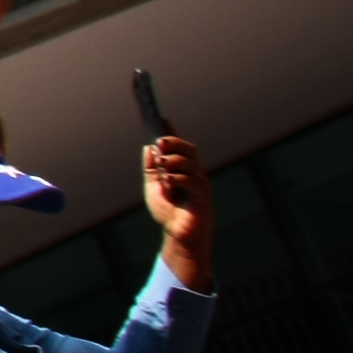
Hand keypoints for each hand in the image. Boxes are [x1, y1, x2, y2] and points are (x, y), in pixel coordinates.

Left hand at [142, 135, 212, 289]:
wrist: (179, 236)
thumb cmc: (169, 212)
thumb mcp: (154, 187)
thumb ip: (151, 169)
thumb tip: (149, 148)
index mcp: (182, 170)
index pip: (178, 146)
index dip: (171, 131)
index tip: (160, 117)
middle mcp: (193, 174)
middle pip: (189, 149)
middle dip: (175, 142)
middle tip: (161, 142)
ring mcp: (199, 185)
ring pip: (191, 162)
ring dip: (174, 160)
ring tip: (162, 163)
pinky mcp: (202, 198)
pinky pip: (193, 181)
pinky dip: (178, 178)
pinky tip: (169, 181)